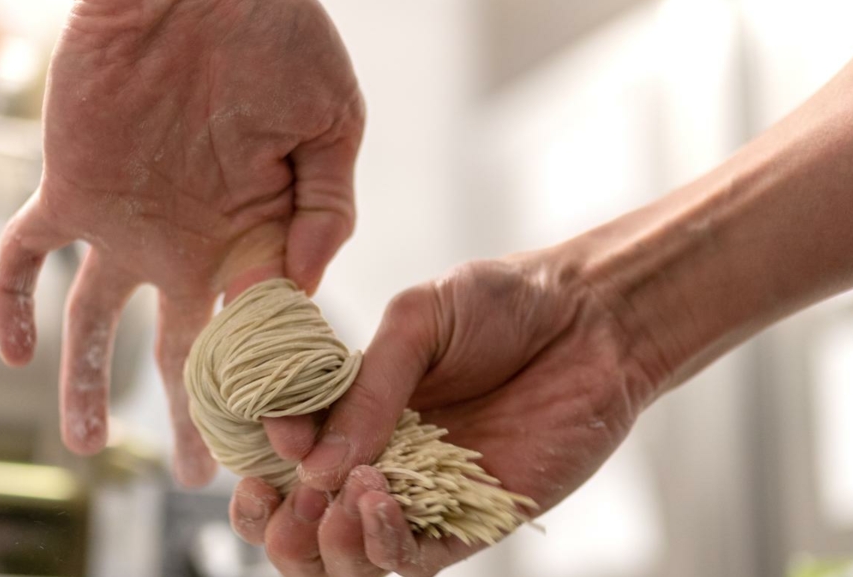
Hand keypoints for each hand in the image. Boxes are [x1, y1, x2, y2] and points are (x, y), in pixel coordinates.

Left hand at [0, 0, 364, 486]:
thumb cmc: (271, 32)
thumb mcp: (332, 116)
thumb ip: (328, 202)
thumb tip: (300, 284)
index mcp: (254, 233)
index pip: (258, 330)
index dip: (263, 389)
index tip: (270, 442)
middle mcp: (188, 241)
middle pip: (184, 350)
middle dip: (195, 414)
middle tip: (203, 476)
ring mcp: (125, 222)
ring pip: (98, 324)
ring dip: (90, 385)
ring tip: (87, 446)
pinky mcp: (68, 190)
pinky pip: (27, 257)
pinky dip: (12, 302)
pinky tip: (12, 350)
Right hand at [229, 252, 664, 575]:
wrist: (593, 318)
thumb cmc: (505, 302)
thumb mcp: (418, 321)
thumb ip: (364, 388)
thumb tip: (311, 465)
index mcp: (352, 409)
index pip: (281, 460)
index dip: (259, 467)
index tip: (269, 448)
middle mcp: (379, 460)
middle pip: (301, 526)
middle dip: (276, 528)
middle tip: (282, 502)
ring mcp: (424, 497)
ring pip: (348, 559)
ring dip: (324, 545)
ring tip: (340, 499)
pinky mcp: (472, 523)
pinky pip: (411, 562)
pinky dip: (380, 544)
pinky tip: (377, 500)